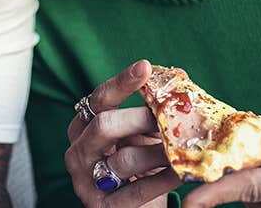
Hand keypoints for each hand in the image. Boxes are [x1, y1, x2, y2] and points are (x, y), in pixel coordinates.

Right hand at [65, 60, 180, 207]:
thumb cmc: (139, 165)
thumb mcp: (139, 136)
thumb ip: (147, 114)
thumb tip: (175, 87)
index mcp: (83, 127)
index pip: (98, 99)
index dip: (121, 82)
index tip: (145, 67)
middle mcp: (78, 151)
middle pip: (103, 126)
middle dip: (139, 118)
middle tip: (168, 116)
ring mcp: (85, 181)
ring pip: (122, 160)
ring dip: (157, 152)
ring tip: (182, 147)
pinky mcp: (101, 207)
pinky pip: (134, 192)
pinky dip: (160, 180)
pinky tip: (179, 173)